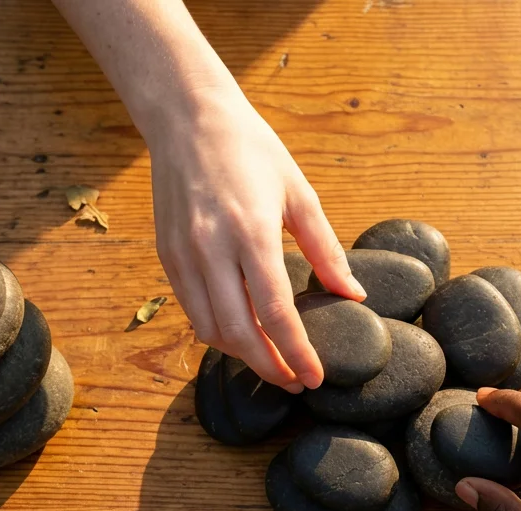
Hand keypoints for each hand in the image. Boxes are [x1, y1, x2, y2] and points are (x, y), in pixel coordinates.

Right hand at [142, 85, 365, 392]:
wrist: (188, 119)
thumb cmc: (251, 150)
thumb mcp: (299, 194)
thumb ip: (326, 250)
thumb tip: (354, 294)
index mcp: (251, 233)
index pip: (275, 314)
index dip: (297, 353)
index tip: (315, 377)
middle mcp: (212, 249)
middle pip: (240, 333)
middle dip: (271, 367)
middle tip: (296, 382)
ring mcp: (184, 255)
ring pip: (211, 329)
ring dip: (242, 354)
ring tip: (272, 362)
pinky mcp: (167, 255)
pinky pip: (192, 310)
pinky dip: (217, 331)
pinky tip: (241, 335)